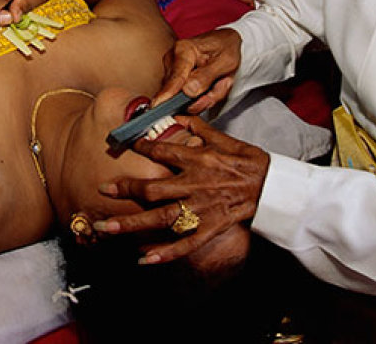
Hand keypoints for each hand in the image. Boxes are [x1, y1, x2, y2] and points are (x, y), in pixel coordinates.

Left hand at [94, 116, 269, 265]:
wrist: (273, 187)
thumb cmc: (249, 161)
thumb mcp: (224, 138)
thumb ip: (199, 128)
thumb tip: (178, 115)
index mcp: (198, 159)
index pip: (162, 150)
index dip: (141, 146)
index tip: (124, 144)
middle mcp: (194, 184)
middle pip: (152, 189)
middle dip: (125, 190)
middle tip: (101, 190)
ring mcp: (200, 209)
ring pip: (159, 219)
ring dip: (130, 225)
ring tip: (105, 229)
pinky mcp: (210, 228)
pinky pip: (185, 244)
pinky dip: (164, 253)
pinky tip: (144, 259)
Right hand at [154, 28, 242, 113]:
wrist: (225, 42)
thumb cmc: (226, 49)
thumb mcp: (225, 62)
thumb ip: (206, 77)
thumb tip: (188, 91)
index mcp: (184, 50)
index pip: (175, 78)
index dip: (167, 94)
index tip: (158, 106)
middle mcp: (172, 58)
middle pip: (177, 91)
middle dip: (200, 97)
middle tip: (221, 85)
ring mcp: (170, 68)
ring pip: (180, 96)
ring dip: (201, 96)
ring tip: (216, 82)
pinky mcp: (172, 78)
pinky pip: (182, 96)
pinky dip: (198, 96)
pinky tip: (208, 85)